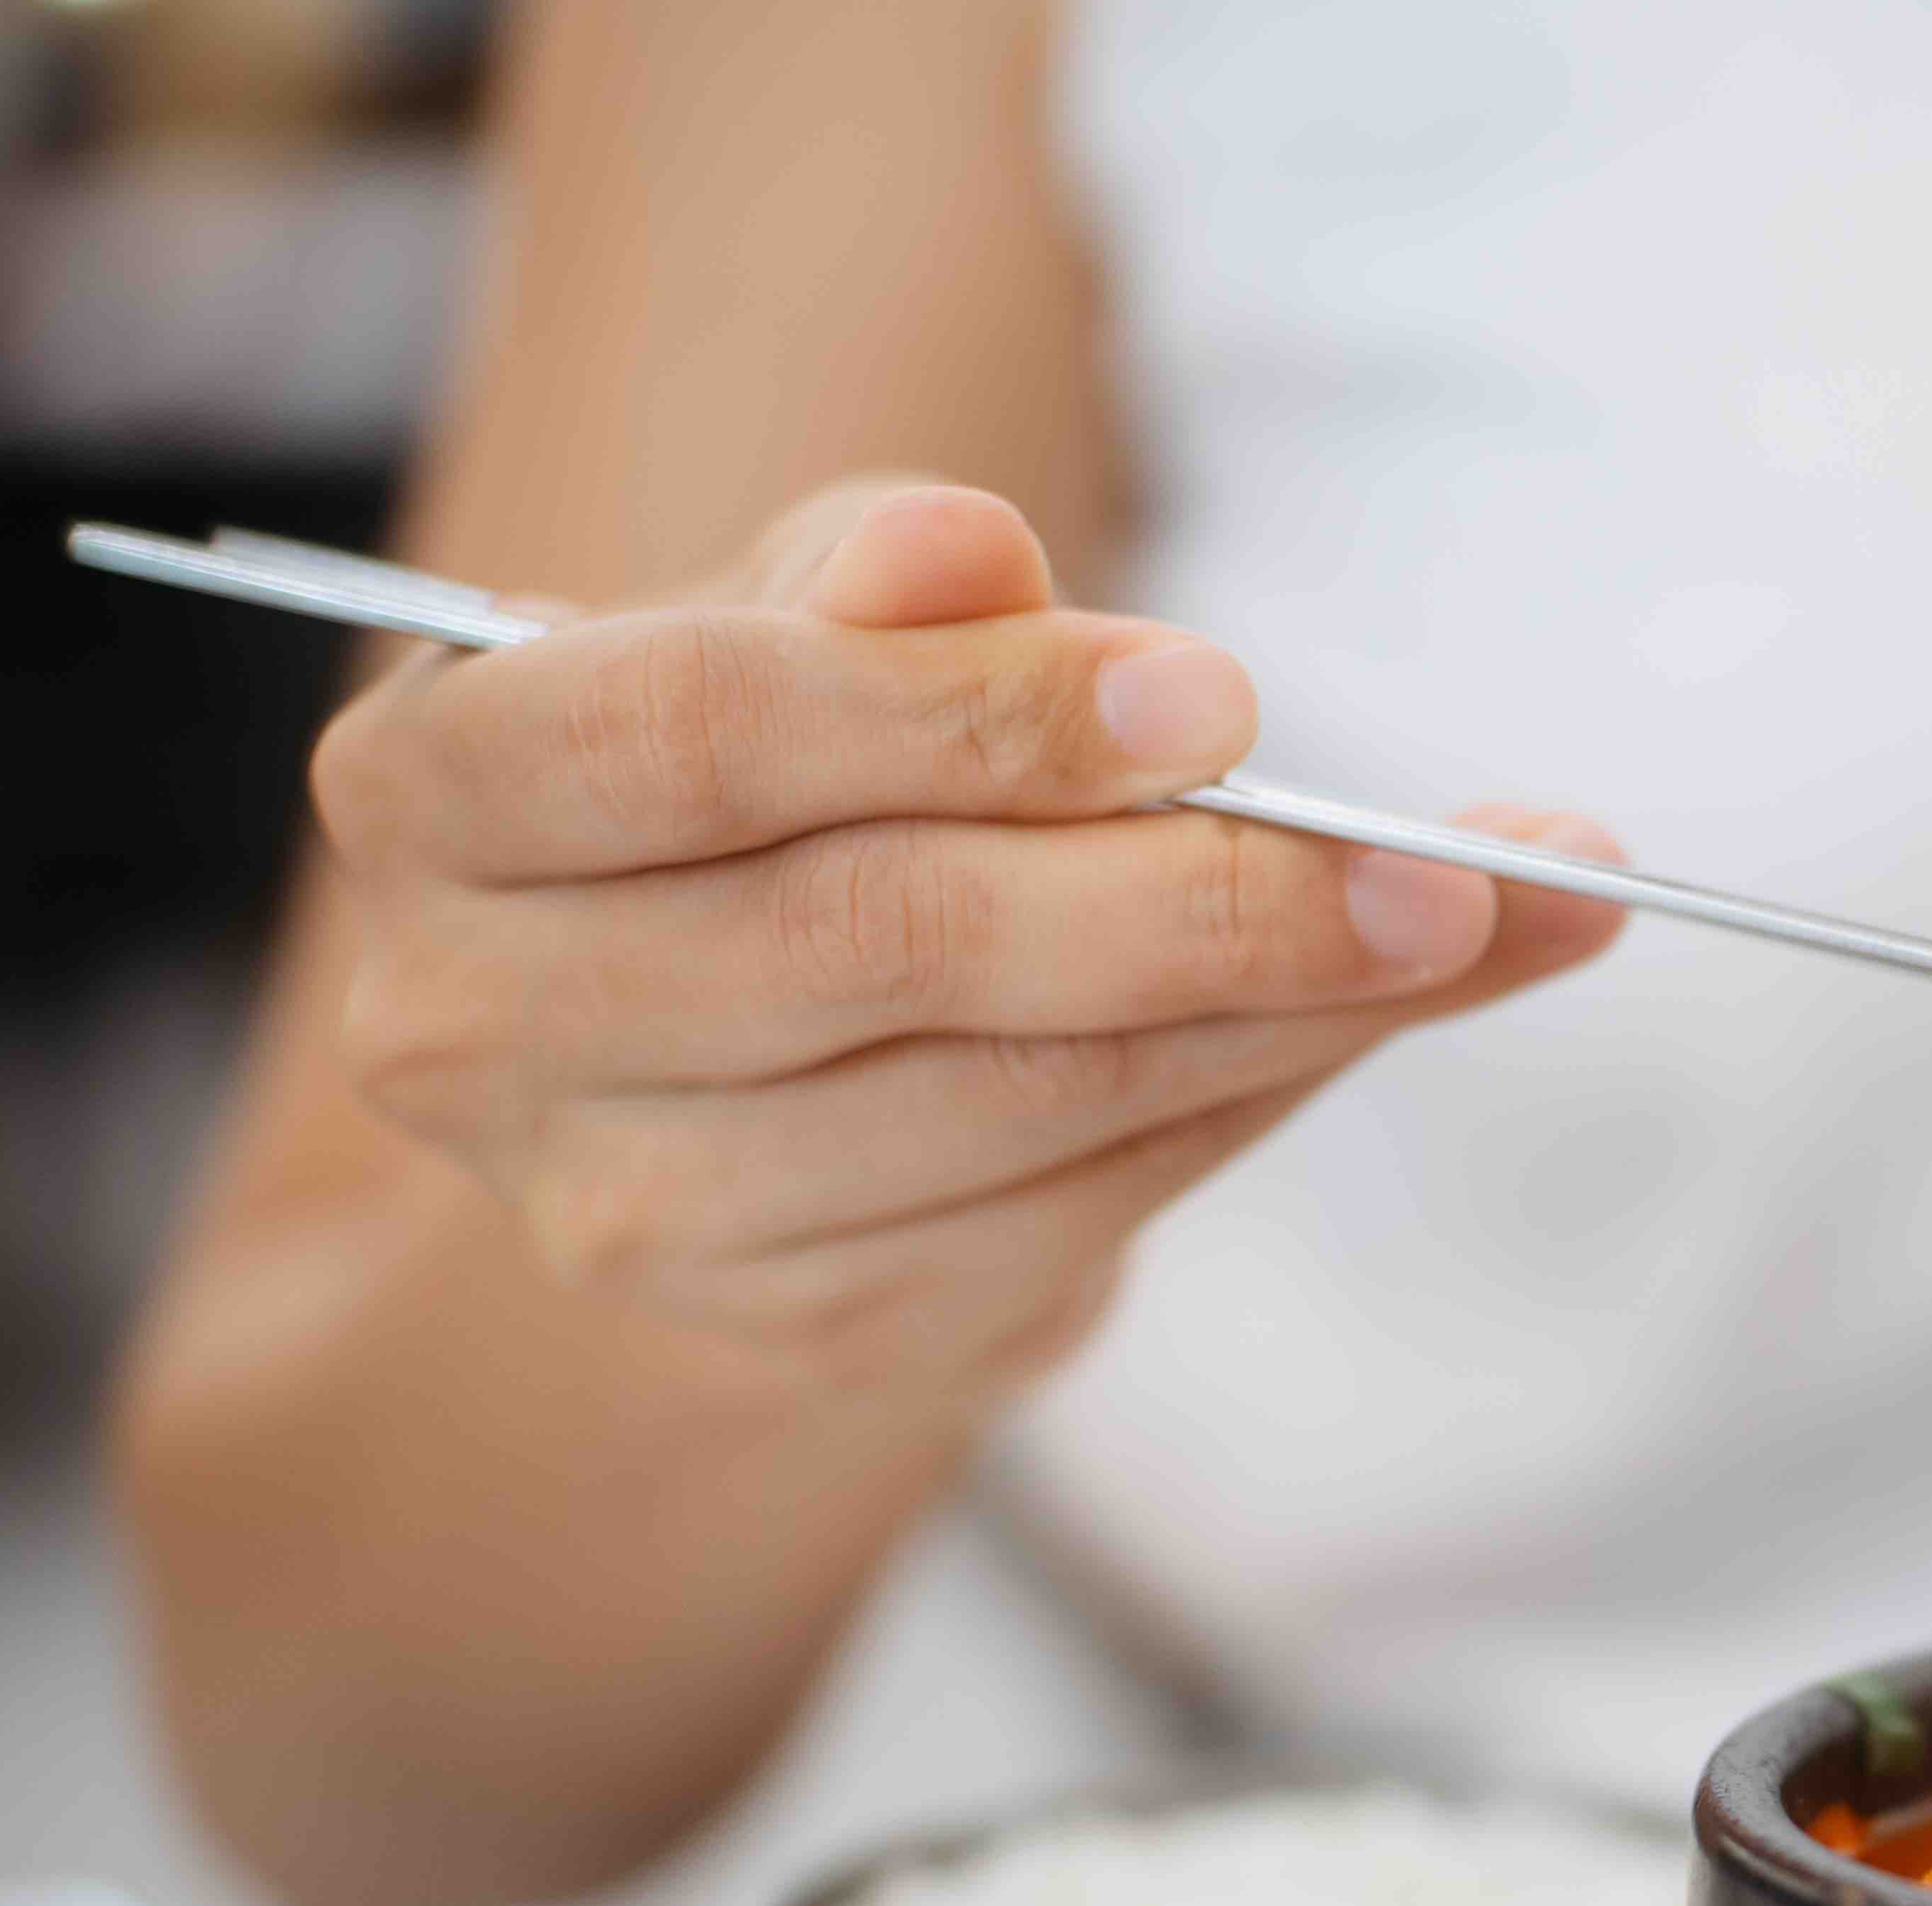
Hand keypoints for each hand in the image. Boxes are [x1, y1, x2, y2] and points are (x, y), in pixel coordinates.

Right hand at [308, 479, 1622, 1409]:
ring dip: (1289, 1008)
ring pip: (1025, 1096)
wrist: (724, 1044)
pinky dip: (1255, 1094)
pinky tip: (1383, 1014)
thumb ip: (880, 576)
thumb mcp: (792, 622)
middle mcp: (485, 1026)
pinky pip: (1084, 1204)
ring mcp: (642, 1212)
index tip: (1223, 699)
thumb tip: (977, 554)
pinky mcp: (810, 1325)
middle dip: (1204, 892)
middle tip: (1446, 865)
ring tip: (1493, 922)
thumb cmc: (768, 770)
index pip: (712, 733)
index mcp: (439, 793)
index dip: (975, 715)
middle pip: (895, 938)